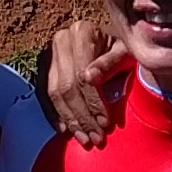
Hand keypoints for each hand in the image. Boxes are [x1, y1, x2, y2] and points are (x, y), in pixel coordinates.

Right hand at [36, 17, 127, 145]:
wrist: (113, 41)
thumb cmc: (124, 48)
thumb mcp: (125, 52)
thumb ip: (109, 63)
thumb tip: (89, 78)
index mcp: (82, 32)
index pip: (82, 74)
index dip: (93, 102)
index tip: (105, 123)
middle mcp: (61, 39)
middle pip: (66, 86)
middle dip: (81, 116)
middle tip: (95, 138)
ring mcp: (50, 53)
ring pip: (55, 93)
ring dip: (70, 120)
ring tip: (84, 139)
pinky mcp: (46, 67)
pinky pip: (46, 94)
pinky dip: (57, 114)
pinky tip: (66, 129)